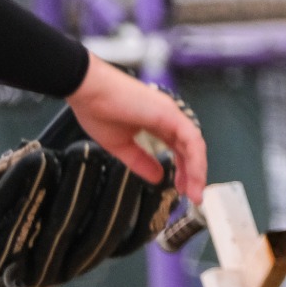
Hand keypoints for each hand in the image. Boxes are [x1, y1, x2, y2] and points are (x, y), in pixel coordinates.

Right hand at [66, 57, 207, 203]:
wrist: (88, 90)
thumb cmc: (98, 110)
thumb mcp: (120, 145)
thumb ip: (140, 161)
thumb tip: (156, 177)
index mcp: (158, 123)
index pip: (179, 148)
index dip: (184, 169)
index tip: (182, 189)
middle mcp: (169, 117)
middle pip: (190, 149)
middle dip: (193, 174)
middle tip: (193, 196)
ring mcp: (171, 113)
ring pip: (194, 145)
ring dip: (197, 170)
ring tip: (194, 192)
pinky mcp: (170, 113)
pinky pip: (191, 138)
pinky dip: (195, 158)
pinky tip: (193, 175)